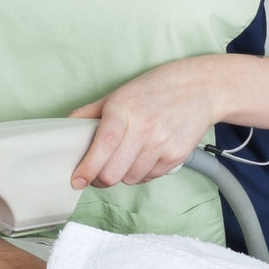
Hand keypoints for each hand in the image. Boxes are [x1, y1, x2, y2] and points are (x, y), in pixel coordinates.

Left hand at [69, 58, 220, 188]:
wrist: (202, 88)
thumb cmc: (158, 89)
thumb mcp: (120, 93)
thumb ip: (90, 112)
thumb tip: (66, 128)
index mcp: (124, 109)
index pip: (103, 146)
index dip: (87, 168)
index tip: (77, 180)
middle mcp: (144, 128)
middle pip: (113, 173)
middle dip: (101, 177)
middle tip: (98, 172)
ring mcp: (162, 144)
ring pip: (130, 178)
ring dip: (123, 174)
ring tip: (127, 156)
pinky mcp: (176, 156)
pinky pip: (150, 177)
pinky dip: (143, 172)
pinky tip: (146, 155)